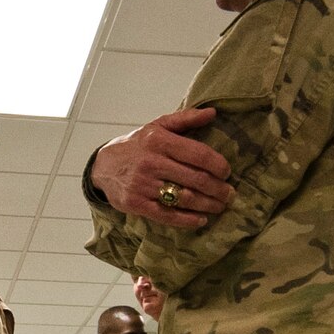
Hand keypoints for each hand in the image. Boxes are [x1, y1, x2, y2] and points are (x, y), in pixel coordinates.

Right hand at [90, 108, 233, 225]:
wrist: (103, 166)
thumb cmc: (137, 145)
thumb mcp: (157, 126)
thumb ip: (185, 119)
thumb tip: (212, 113)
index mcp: (158, 140)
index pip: (197, 154)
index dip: (217, 165)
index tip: (227, 172)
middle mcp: (151, 162)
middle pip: (195, 179)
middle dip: (218, 189)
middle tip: (229, 194)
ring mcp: (142, 185)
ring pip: (184, 198)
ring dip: (208, 205)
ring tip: (220, 206)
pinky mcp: (136, 204)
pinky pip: (168, 215)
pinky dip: (188, 220)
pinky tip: (201, 220)